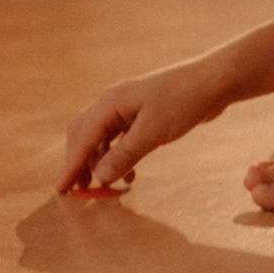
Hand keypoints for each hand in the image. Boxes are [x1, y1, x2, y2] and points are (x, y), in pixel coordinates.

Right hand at [57, 59, 227, 193]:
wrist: (212, 81)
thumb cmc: (183, 102)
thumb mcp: (153, 132)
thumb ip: (124, 154)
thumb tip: (100, 177)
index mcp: (109, 102)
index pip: (82, 138)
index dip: (70, 165)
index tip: (61, 189)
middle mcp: (112, 103)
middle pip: (84, 135)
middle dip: (79, 162)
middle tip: (77, 190)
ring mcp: (126, 107)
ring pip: (101, 137)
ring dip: (100, 161)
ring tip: (103, 186)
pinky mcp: (140, 114)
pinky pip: (119, 138)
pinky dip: (118, 156)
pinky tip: (129, 174)